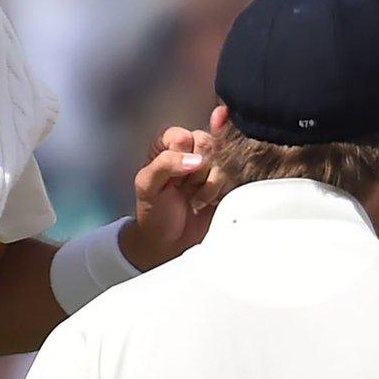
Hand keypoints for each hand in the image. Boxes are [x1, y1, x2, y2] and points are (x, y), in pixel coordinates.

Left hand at [119, 125, 214, 270]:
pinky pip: (232, 176)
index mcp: (168, 145)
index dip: (180, 157)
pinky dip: (218, 192)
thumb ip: (164, 165)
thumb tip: (196, 159)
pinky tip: (207, 201)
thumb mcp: (146, 187)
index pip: (182, 136)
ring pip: (222, 160)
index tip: (173, 177)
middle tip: (184, 187)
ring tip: (194, 198)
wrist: (171, 242)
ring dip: (207, 185)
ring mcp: (211, 164)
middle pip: (206, 143)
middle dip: (196, 171)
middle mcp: (191, 150)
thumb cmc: (154, 212)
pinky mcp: (226, 179)